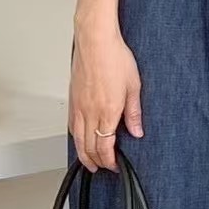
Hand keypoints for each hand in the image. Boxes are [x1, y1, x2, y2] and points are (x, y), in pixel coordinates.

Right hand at [69, 21, 143, 171]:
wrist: (95, 40)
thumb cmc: (114, 57)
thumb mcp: (133, 86)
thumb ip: (134, 112)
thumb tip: (136, 131)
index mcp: (106, 112)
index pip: (104, 147)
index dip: (109, 161)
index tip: (114, 165)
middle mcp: (89, 112)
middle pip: (88, 148)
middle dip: (95, 162)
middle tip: (101, 168)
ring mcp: (78, 106)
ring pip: (77, 139)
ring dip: (83, 154)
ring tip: (89, 161)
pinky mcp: (73, 98)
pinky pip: (72, 125)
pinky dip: (76, 138)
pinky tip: (80, 138)